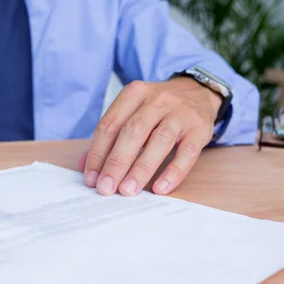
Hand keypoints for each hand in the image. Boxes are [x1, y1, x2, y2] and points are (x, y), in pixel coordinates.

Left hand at [80, 77, 221, 195]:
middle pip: (132, 132)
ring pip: (159, 141)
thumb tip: (84, 167)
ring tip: (128, 190)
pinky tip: (160, 188)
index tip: (91, 178)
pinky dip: (173, 172)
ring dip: (141, 168)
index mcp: (134, 94)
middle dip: (116, 163)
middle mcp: (157, 100)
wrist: (199, 93)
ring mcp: (180, 113)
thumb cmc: (158, 110)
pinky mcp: (199, 129)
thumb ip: (110, 137)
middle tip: (106, 188)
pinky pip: (187, 153)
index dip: (98, 153)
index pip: (110, 125)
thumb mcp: (133, 113)